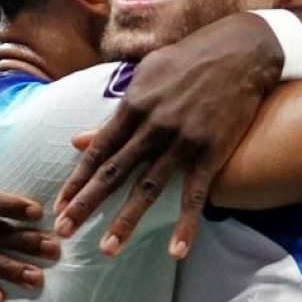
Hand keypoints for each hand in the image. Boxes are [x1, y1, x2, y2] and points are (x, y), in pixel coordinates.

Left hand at [54, 12, 282, 258]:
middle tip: (64, 231)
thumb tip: (78, 138)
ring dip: (126, 220)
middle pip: (114, 171)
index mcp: (135, 103)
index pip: (98, 149)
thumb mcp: (148, 75)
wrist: (241, 50)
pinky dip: (185, 224)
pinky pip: (194, 194)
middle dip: (87, 204)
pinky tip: (175, 251)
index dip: (78, 179)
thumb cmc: (189, 59)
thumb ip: (116, 110)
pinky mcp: (211, 151)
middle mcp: (153, 124)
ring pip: (148, 187)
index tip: (60, 204)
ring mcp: (182, 140)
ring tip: (107, 249)